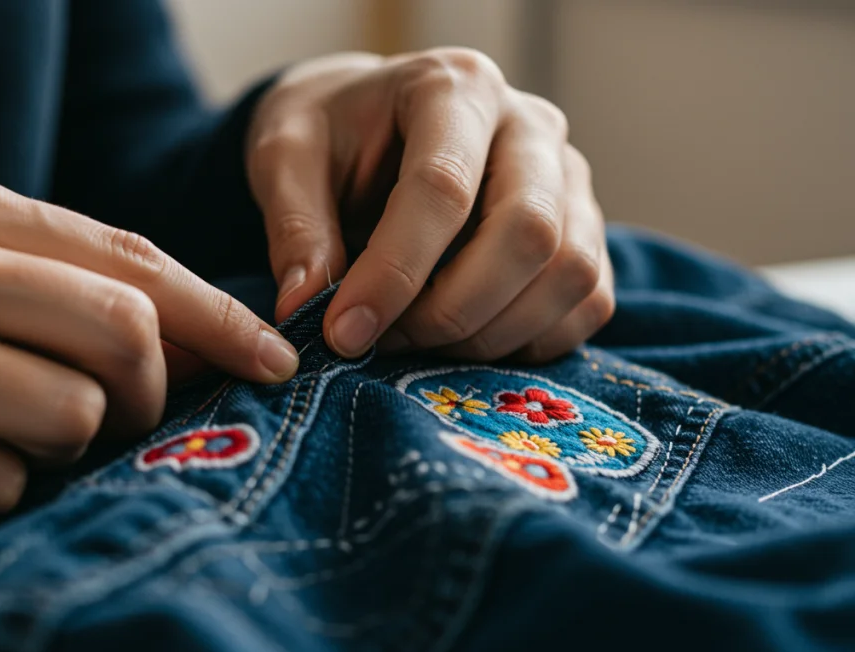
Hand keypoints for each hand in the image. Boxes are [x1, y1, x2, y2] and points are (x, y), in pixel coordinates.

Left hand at [247, 49, 613, 361]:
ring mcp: (569, 178)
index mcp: (455, 87)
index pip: (443, 188)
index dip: (394, 273)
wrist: (370, 122)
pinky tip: (462, 342)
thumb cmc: (329, 134)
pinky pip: (588, 302)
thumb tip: (306, 309)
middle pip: (528, 233)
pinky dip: (529, 342)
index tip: (344, 333)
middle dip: (451, 310)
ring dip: (490, 333)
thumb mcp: (285, 158)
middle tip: (384, 341)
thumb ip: (296, 227)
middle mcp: (530, 125)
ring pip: (569, 273)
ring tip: (415, 340)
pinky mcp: (584, 230)